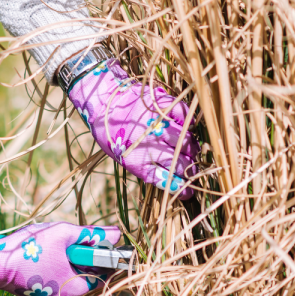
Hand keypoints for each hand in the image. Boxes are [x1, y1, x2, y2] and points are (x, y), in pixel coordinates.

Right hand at [0, 222, 120, 295]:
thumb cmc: (28, 249)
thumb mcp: (61, 234)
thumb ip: (89, 234)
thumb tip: (115, 234)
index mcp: (74, 290)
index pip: (100, 273)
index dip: (100, 254)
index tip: (96, 241)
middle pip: (84, 274)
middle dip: (79, 256)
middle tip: (67, 239)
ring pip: (68, 276)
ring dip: (65, 260)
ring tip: (51, 245)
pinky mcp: (38, 295)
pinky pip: (54, 279)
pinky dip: (53, 266)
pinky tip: (41, 253)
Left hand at [67, 59, 198, 198]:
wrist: (102, 102)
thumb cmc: (112, 134)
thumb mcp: (124, 158)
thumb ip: (148, 170)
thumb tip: (172, 183)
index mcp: (136, 160)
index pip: (168, 178)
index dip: (182, 187)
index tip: (188, 192)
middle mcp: (149, 142)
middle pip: (181, 161)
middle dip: (190, 169)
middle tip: (191, 170)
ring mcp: (157, 122)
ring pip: (187, 141)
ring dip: (192, 149)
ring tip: (190, 151)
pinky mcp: (162, 104)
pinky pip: (184, 116)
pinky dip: (189, 123)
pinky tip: (186, 129)